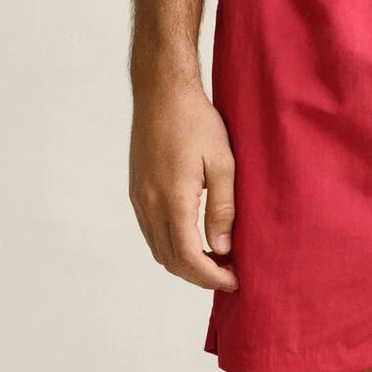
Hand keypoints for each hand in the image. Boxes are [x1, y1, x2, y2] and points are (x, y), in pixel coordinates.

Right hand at [128, 78, 237, 290]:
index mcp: (172, 199)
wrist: (161, 91)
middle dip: (200, 276)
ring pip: (159, 250)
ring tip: (216, 260)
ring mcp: (139, 198)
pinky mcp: (136, 191)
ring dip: (186, 263)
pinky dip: (172, 247)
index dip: (211, 277)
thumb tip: (221, 249)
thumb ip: (223, 209)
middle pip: (171, 260)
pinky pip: (152, 233)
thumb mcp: (222, 163)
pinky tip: (195, 240)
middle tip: (230, 274)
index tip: (235, 280)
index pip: (188, 257)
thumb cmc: (196, 121)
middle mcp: (149, 203)